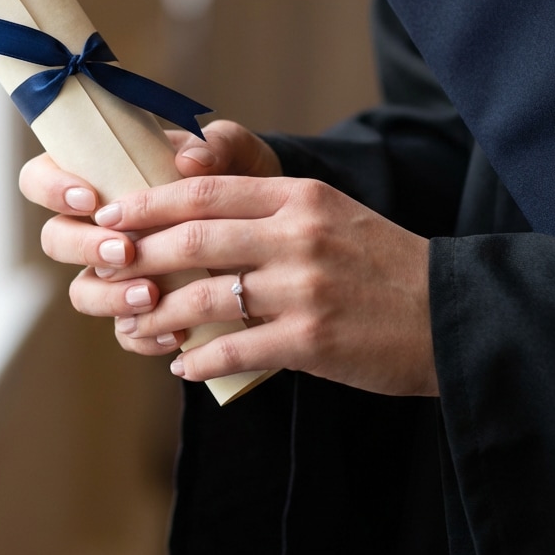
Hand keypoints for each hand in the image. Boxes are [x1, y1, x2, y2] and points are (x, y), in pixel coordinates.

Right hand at [18, 120, 281, 350]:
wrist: (268, 228)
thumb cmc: (237, 176)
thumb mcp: (235, 152)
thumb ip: (217, 144)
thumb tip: (191, 159)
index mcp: (100, 175)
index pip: (41, 177)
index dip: (52, 189)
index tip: (90, 198)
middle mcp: (97, 226)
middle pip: (54, 240)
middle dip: (84, 248)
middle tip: (125, 250)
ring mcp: (113, 272)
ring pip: (82, 291)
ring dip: (109, 297)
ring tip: (150, 295)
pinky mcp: (140, 311)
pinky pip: (125, 333)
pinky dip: (146, 337)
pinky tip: (177, 333)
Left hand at [71, 174, 436, 396]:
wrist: (450, 314)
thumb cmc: (380, 263)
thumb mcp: (329, 214)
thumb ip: (268, 211)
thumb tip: (193, 224)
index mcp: (299, 196)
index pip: (207, 190)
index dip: (150, 202)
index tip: (111, 214)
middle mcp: (298, 234)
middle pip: (196, 237)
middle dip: (139, 253)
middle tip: (104, 266)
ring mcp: (305, 287)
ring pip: (206, 295)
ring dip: (158, 313)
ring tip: (132, 326)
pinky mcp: (312, 339)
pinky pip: (236, 347)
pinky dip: (199, 357)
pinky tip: (181, 364)